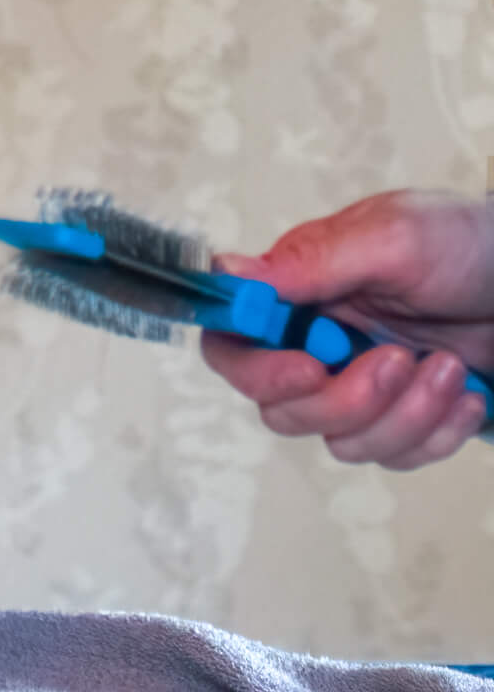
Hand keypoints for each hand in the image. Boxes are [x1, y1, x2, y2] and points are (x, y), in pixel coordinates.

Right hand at [200, 190, 493, 468]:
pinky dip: (434, 432)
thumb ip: (311, 261)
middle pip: (282, 408)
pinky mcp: (402, 415)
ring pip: (342, 440)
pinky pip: (394, 454)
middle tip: (399, 361)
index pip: (234, 343)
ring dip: (403, 415)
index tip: (310, 367)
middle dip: (344, 400)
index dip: (258, 369)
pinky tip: (466, 393)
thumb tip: (225, 272)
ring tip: (451, 369)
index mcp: (300, 292)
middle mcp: (317, 342)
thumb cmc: (466, 243)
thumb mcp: (393, 237)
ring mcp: (359, 383)